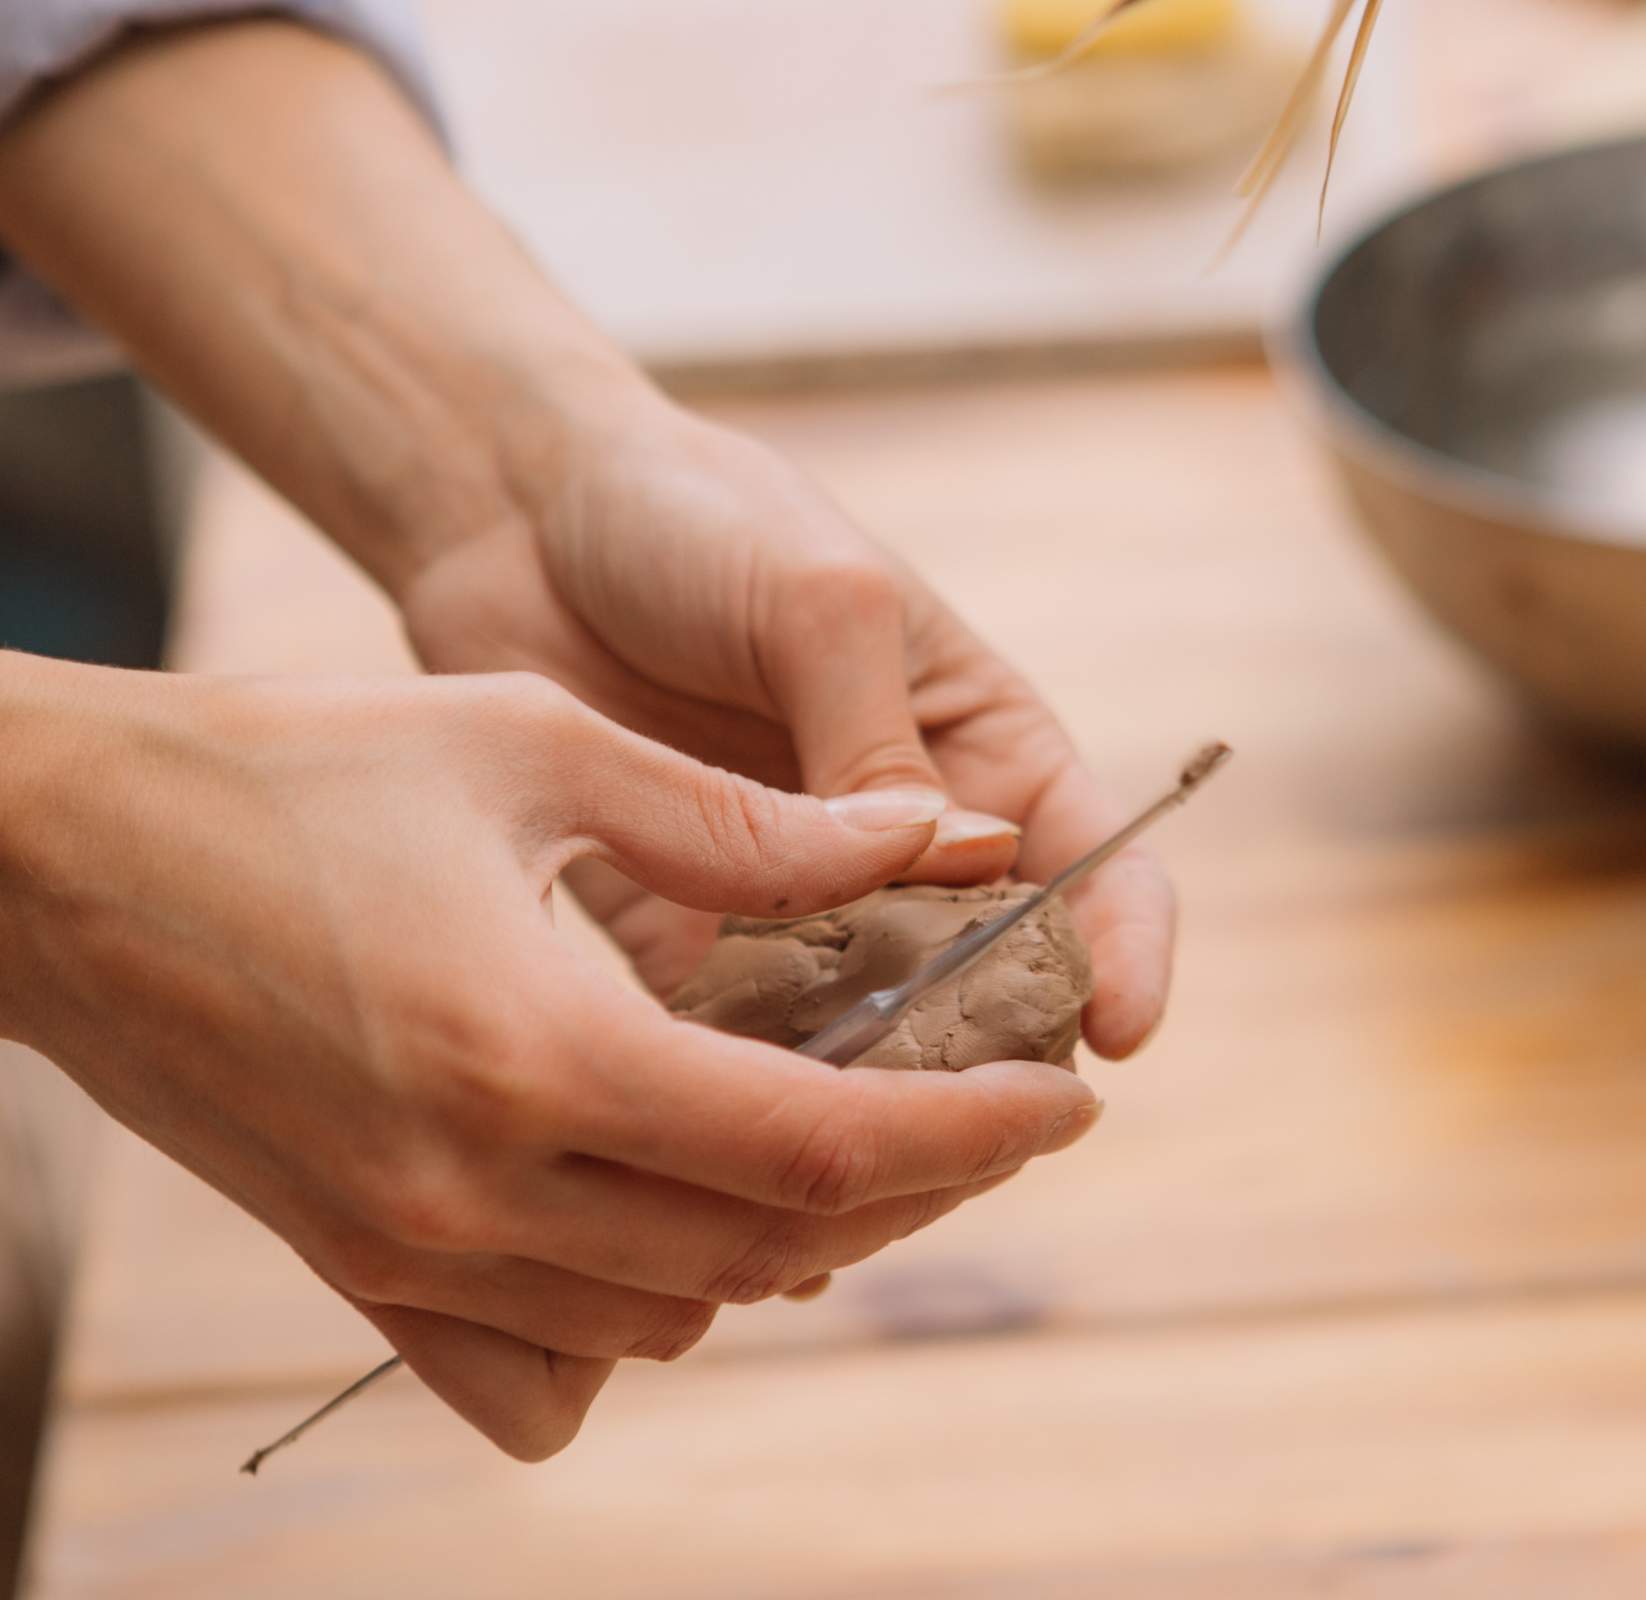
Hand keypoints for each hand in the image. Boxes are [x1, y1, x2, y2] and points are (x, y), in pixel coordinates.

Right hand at [25, 673, 1109, 1457]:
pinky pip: (537, 1355)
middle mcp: (479, 1189)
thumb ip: (743, 823)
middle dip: (897, 1190)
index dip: (967, 1131)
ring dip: (776, 1241)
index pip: (820, 1145)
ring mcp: (406, 1248)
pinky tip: (668, 1214)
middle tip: (969, 1107)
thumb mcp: (531, 748)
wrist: (48, 854)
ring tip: (832, 1133)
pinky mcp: (348, 1262)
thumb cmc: (289, 766)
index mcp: (544, 1056)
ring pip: (667, 1311)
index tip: (1061, 1096)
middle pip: (762, 1249)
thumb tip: (921, 836)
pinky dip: (637, 1306)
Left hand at [396, 406, 1176, 1058]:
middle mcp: (906, 840)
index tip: (1116, 1031)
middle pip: (988, 978)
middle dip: (989, 1052)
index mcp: (982, 747)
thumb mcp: (821, 602)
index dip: (1125, 951)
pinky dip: (736, 1075)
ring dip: (863, 1082)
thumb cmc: (700, 519)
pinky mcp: (683, 927)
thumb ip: (881, 742)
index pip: (1100, 864)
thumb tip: (967, 872)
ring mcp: (796, 894)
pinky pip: (728, 1029)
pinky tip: (724, 1110)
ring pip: (864, 1025)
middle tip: (967, 1115)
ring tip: (845, 1135)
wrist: (520, 510)